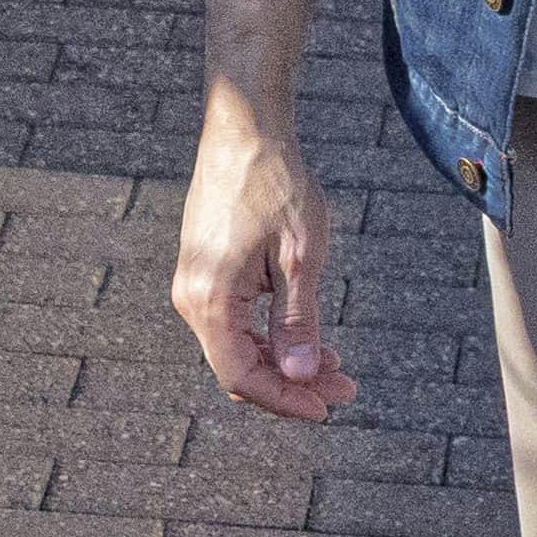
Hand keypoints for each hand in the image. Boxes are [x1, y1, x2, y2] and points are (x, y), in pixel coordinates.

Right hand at [171, 101, 349, 419]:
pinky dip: (268, 337)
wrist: (244, 130)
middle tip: (345, 386)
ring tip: (336, 364)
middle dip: (292, 384)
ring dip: (284, 362)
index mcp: (209, 299)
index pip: (241, 375)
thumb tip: (300, 377)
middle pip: (238, 367)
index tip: (328, 406)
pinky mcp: (203, 270)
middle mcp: (191, 297)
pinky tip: (305, 337)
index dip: (285, 400)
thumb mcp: (300, 257)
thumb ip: (298, 322)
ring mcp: (193, 283)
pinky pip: (232, 322)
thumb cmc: (275, 185)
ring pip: (237, 346)